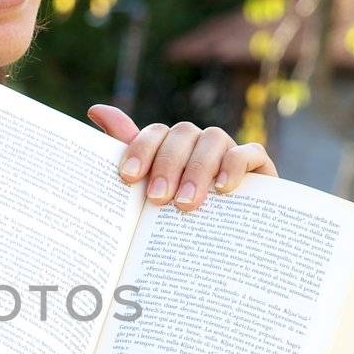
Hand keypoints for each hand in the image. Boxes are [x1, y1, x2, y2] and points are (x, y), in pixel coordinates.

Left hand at [86, 104, 277, 210]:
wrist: (232, 245)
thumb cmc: (181, 218)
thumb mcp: (151, 192)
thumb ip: (127, 152)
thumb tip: (96, 109)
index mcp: (170, 148)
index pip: (154, 133)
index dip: (140, 149)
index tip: (128, 177)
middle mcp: (198, 143)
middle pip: (182, 134)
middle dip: (166, 165)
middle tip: (157, 199)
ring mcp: (229, 151)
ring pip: (213, 139)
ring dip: (197, 170)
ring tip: (186, 204)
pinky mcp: (258, 165)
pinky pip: (249, 152)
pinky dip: (234, 166)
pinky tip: (223, 189)